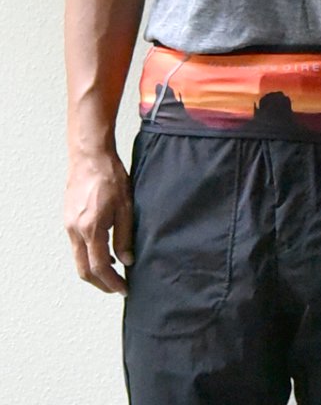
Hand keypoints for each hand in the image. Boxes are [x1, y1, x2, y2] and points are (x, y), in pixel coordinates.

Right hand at [64, 149, 133, 295]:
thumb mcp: (126, 208)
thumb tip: (127, 261)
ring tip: (114, 272)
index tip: (124, 289)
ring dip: (94, 270)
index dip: (112, 282)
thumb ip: (125, 237)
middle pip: (83, 269)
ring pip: (78, 259)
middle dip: (101, 283)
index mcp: (91, 228)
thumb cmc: (111, 177)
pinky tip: (105, 251)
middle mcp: (75, 230)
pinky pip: (76, 246)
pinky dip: (89, 255)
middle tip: (117, 288)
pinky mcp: (68, 219)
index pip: (99, 267)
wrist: (90, 157)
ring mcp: (68, 225)